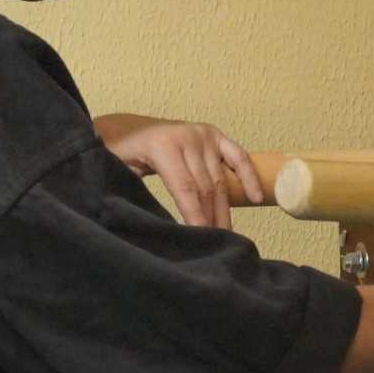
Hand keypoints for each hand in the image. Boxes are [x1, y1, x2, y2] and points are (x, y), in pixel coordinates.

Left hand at [94, 114, 263, 228]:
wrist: (127, 129)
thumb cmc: (121, 155)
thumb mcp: (118, 171)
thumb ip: (131, 190)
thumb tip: (145, 222)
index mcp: (163, 146)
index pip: (185, 188)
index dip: (195, 215)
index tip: (202, 237)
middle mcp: (187, 138)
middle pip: (206, 187)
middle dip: (211, 218)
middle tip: (216, 244)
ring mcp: (203, 135)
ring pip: (219, 179)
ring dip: (223, 209)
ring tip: (227, 234)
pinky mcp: (215, 135)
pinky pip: (237, 156)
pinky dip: (248, 176)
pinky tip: (255, 197)